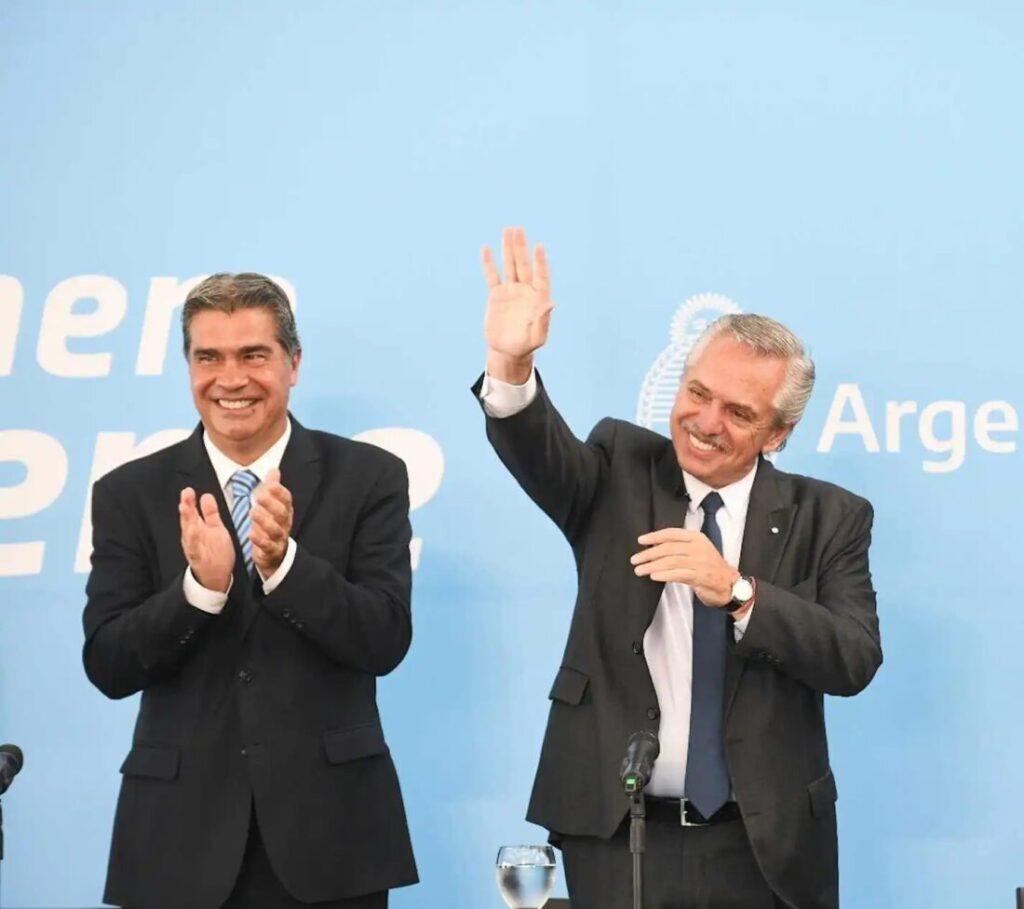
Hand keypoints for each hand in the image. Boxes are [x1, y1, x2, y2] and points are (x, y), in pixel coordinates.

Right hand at [179, 487, 234, 591]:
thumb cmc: (214, 550)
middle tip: (186, 494)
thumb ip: (210, 513)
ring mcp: (195, 548)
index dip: (189, 502)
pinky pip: (195, 550)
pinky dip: (193, 542)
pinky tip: (193, 531)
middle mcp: (193, 537)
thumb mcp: (215, 529)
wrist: (215, 576)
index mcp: (197, 528)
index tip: (188, 490)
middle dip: (186, 507)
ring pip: (188, 533)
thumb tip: (206, 495)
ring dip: (187, 521)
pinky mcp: (199, 559)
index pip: (191, 513)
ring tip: (185, 509)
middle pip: (187, 520)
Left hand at [249, 468, 293, 578]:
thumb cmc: (272, 525)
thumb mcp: (273, 505)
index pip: (286, 499)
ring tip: (253, 512)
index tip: (270, 484)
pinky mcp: (271, 551)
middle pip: (281, 513)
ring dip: (265, 520)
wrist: (276, 555)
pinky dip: (261, 540)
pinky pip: (268, 546)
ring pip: (275, 529)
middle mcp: (284, 524)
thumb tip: (274, 469)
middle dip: (271, 504)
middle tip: (259, 496)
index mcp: (285, 511)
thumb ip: (273, 488)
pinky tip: (251, 534)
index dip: (279, 492)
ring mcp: (279, 538)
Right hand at [481, 226, 552, 382]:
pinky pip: (492, 276)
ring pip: (509, 266)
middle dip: (520, 248)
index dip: (540, 262)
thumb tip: (551, 303)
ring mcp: (510, 291)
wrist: (507, 350)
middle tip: (518, 229)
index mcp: (537, 298)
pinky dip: (489, 264)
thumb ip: (543, 320)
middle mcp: (524, 291)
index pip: (540, 275)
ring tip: (507, 230)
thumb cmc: (525, 346)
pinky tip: (486, 249)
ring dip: (508, 249)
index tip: (538, 246)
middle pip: (523, 265)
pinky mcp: (496, 296)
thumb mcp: (537, 337)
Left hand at [630, 528, 738, 606]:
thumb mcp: (697, 550)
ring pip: (671, 561)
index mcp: (696, 538)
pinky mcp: (701, 577)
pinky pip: (678, 574)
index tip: (641, 541)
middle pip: (668, 548)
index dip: (654, 536)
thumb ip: (679, 546)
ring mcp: (700, 562)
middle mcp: (698, 548)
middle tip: (635, 559)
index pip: (672, 533)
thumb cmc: (710, 567)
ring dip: (652, 565)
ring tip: (640, 570)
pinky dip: (664, 575)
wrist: (729, 584)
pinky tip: (654, 576)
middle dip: (649, 553)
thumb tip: (653, 546)